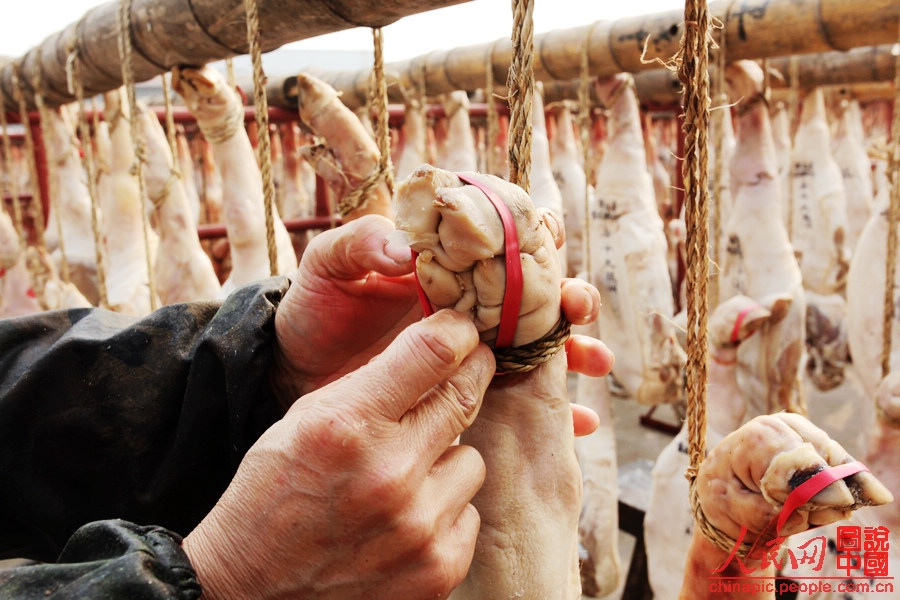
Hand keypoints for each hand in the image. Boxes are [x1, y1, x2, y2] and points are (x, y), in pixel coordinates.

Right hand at [184, 310, 493, 599]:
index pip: (435, 352)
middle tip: (468, 372)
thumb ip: (372, 383)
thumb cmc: (275, 494)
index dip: (458, 332)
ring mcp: (417, 527)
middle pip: (465, 397)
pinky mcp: (438, 570)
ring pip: (471, 461)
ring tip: (405, 478)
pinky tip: (404, 521)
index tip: (463, 331)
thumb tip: (441, 345)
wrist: (252, 591)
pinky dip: (444, 512)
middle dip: (470, 377)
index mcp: (347, 424)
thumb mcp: (307, 419)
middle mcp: (388, 474)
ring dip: (446, 461)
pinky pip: (469, 514)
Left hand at [271, 214, 613, 419]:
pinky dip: (552, 414)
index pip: (501, 251)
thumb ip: (360, 245)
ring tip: (593, 363)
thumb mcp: (328, 267)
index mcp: (442, 272)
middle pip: (533, 302)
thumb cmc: (315, 310)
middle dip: (566, 301)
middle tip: (580, 310)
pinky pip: (517, 406)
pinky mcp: (463, 401)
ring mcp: (468, 359)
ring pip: (535, 353)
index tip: (556, 244)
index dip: (535, 246)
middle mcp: (466, 312)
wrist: (296, 373)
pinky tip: (581, 424)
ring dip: (571, 354)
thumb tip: (403, 250)